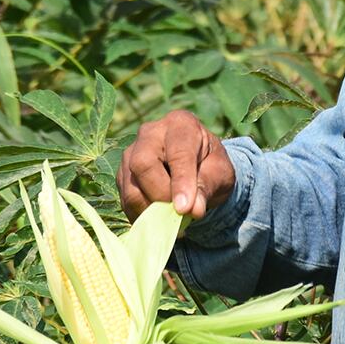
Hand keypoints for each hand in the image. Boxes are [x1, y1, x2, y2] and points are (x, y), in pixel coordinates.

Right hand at [118, 111, 235, 221]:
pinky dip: (143, 215)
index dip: (181, 182)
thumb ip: (208, 187)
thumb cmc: (211, 166)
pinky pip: (126, 200)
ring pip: (131, 187)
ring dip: (151, 210)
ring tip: (173, 219)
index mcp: (180, 124)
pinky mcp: (123, 175)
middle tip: (181, 213)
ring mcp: (131, 153)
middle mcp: (150, 133)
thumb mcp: (221, 173)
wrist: (197, 168)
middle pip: (143, 164)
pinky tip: (161, 218)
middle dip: (161, 195)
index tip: (185, 208)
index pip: (177, 152)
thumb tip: (194, 209)